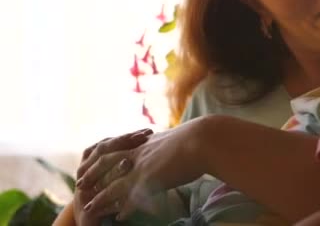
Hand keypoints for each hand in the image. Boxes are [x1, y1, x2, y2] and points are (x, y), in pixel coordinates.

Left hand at [76, 118, 207, 219]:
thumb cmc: (201, 137)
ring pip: (114, 184)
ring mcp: (142, 166)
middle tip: (79, 184)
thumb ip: (171, 143)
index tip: (90, 159)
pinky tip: (119, 218)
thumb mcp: (180, 136)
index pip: (116, 146)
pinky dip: (124, 209)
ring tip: (89, 209)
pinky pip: (131, 197)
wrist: (206, 139)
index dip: (103, 154)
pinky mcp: (149, 179)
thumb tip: (175, 142)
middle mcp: (140, 153)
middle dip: (92, 173)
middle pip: (106, 162)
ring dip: (101, 198)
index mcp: (146, 142)